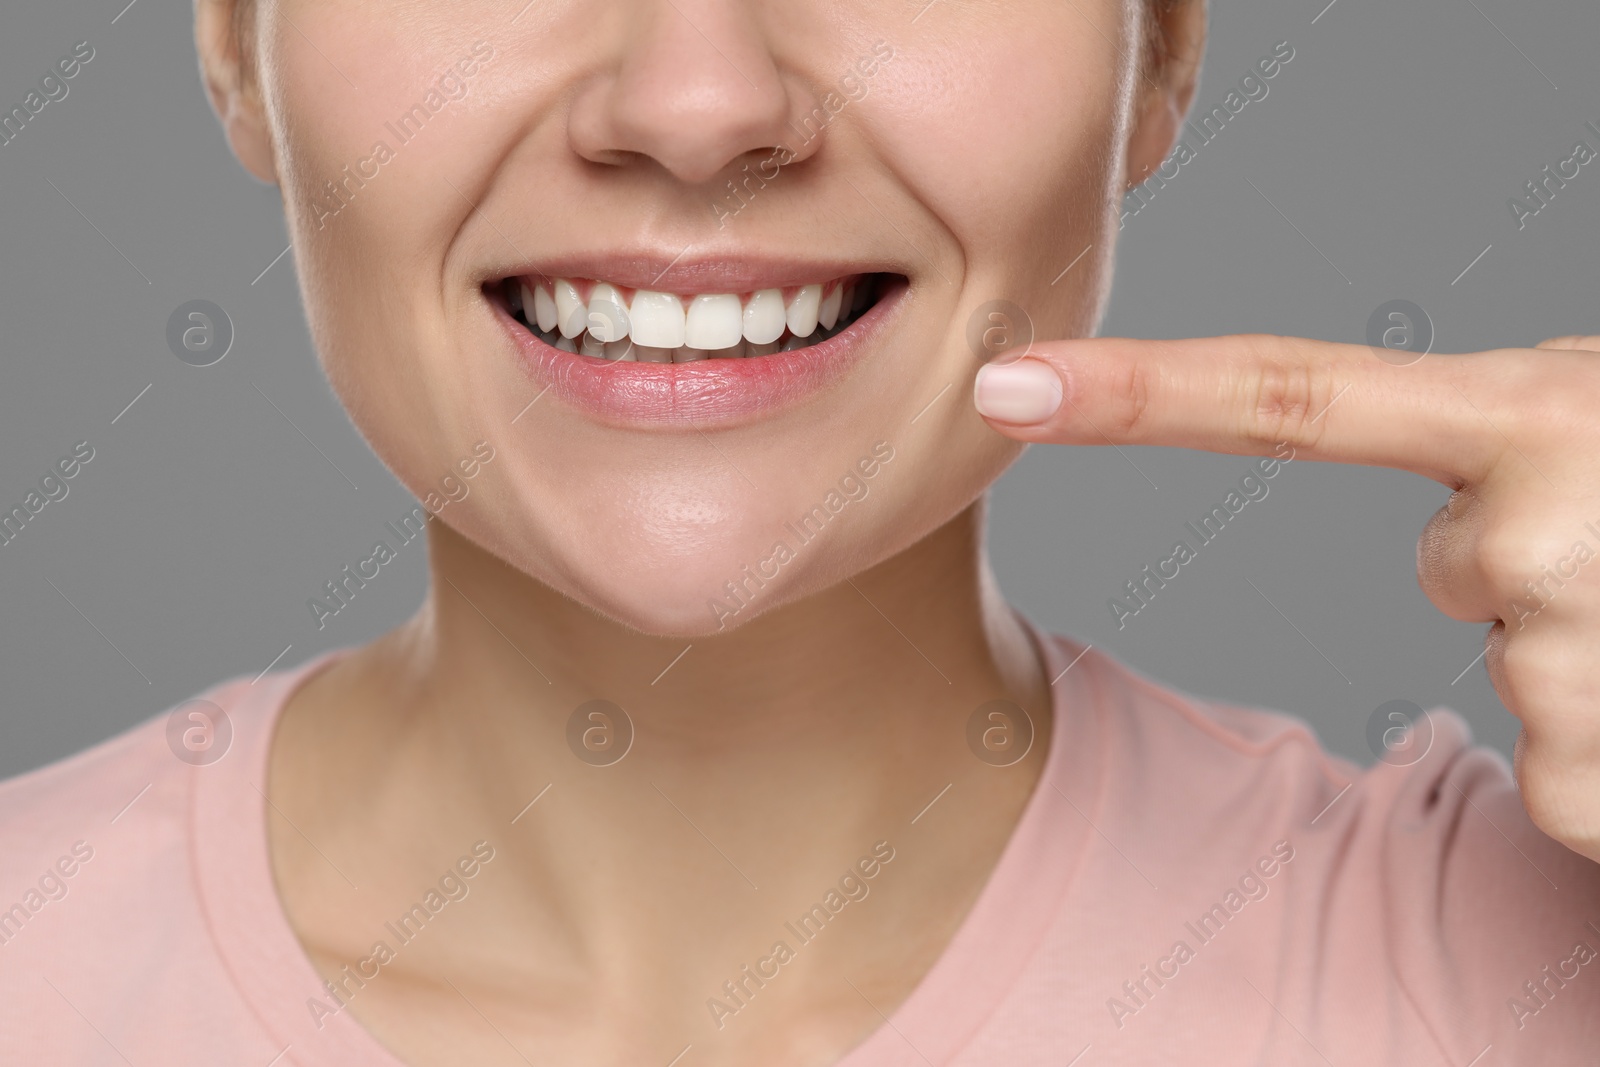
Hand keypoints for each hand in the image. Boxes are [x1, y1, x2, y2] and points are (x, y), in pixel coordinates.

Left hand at [974, 333, 1599, 862]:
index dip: (1133, 395)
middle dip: (1524, 566)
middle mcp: (1527, 530)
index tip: (1003, 387)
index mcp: (1530, 413)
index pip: (1287, 400)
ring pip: (1503, 662)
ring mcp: (1556, 661)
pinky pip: (1550, 767)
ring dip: (1588, 652)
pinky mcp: (1585, 783)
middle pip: (1439, 564)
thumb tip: (1433, 487)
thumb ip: (1504, 426)